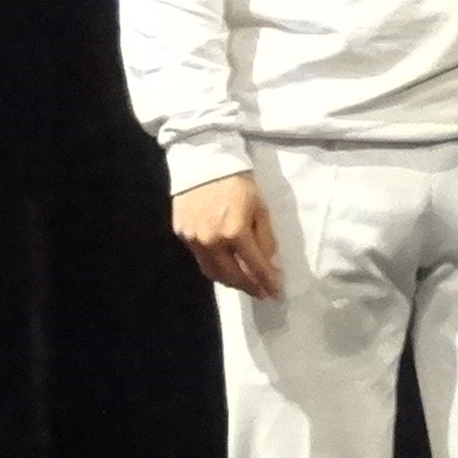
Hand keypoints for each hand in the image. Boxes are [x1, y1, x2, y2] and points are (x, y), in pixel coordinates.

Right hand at [173, 173, 281, 299]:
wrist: (204, 163)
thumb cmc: (238, 183)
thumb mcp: (260, 207)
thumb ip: (266, 238)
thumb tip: (271, 264)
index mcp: (235, 232)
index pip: (255, 266)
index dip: (267, 282)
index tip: (275, 293)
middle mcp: (213, 241)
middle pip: (233, 276)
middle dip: (250, 288)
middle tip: (261, 293)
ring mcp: (194, 240)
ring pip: (214, 273)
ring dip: (231, 282)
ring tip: (245, 285)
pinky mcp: (182, 235)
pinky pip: (201, 259)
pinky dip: (215, 268)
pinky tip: (226, 268)